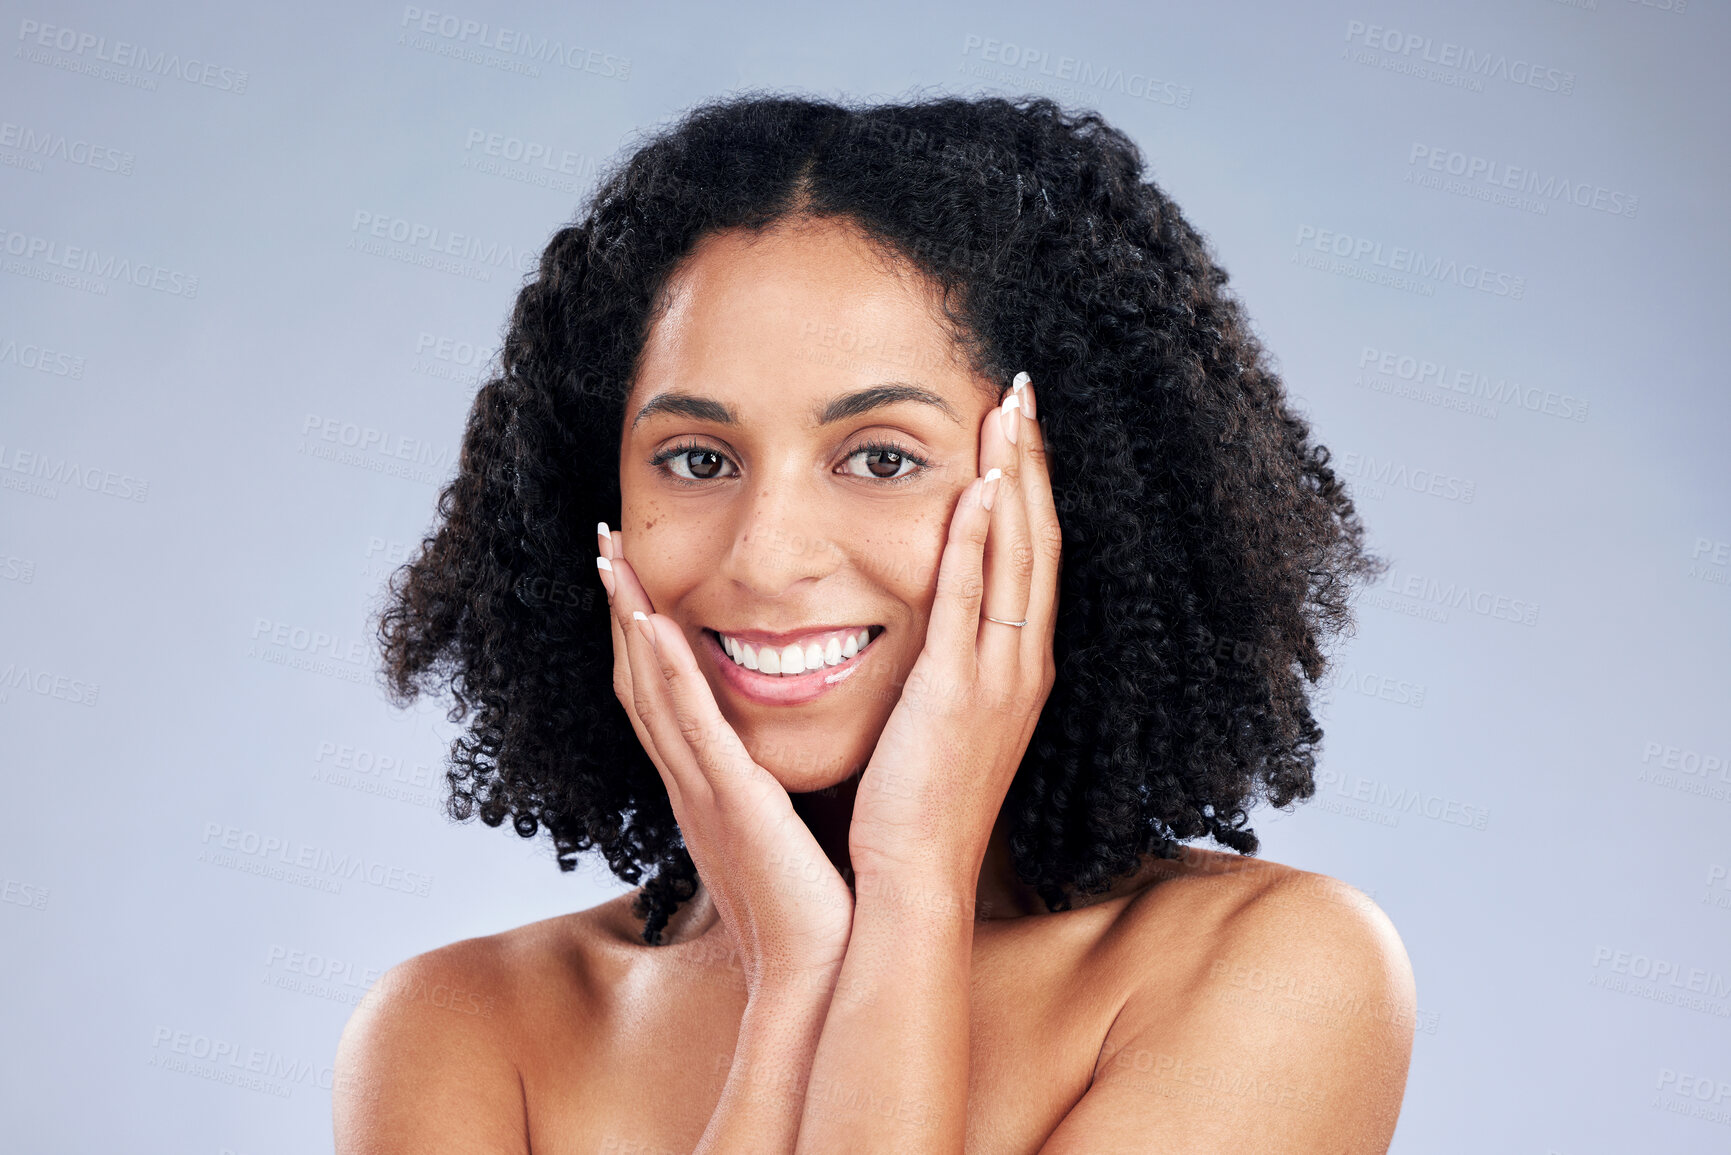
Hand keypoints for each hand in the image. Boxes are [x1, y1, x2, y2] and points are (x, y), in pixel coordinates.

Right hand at [597, 529, 855, 993]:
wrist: (821, 971)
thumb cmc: (810, 911)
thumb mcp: (783, 835)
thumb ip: (771, 793)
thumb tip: (781, 765)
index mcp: (706, 787)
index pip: (661, 694)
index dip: (639, 632)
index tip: (634, 573)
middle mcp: (691, 782)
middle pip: (637, 679)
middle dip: (619, 608)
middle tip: (604, 541)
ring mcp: (703, 789)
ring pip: (650, 688)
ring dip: (627, 618)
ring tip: (612, 556)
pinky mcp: (731, 799)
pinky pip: (691, 724)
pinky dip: (665, 670)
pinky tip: (651, 622)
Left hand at [846, 373, 1060, 887]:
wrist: (914, 880)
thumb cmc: (920, 807)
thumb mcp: (945, 723)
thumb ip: (948, 665)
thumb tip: (933, 625)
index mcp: (1019, 668)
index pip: (1033, 556)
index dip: (1032, 487)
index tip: (1021, 428)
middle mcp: (1023, 664)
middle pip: (1038, 539)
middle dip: (1034, 459)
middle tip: (1024, 388)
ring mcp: (998, 677)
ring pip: (1018, 555)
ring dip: (1016, 476)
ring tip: (1009, 408)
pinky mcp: (958, 692)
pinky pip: (972, 600)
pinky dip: (981, 540)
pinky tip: (982, 485)